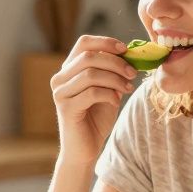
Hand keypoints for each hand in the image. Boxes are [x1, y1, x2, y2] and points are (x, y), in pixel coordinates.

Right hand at [51, 36, 136, 165]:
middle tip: (133, 73)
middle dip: (115, 63)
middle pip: (88, 56)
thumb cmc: (96, 119)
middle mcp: (60, 78)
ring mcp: (60, 93)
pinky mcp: (66, 108)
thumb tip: (131, 52)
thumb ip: (113, 71)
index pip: (84, 43)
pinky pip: (91, 93)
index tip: (126, 50)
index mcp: (69, 69)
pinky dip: (109, 94)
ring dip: (115, 79)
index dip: (106, 42)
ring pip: (90, 74)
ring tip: (127, 88)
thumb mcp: (108, 89)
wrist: (85, 149)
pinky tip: (116, 101)